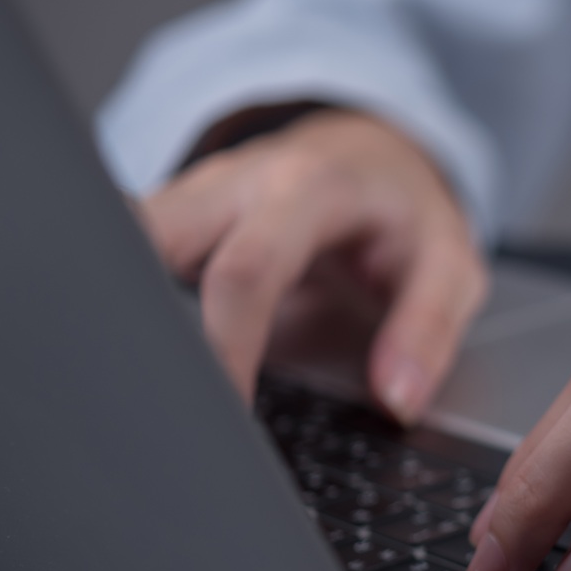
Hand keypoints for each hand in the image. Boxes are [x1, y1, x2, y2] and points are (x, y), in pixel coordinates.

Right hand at [141, 108, 485, 418]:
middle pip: (151, 243)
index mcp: (308, 190)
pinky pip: (125, 255)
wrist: (373, 156)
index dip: (225, 349)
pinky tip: (130, 354)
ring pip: (120, 242)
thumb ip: (428, 329)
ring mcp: (193, 195)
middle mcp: (236, 182)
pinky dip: (120, 302)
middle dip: (140, 322)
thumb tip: (397, 396)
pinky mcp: (170, 217)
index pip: (244, 273)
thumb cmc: (405, 215)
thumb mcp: (450, 264)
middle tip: (160, 405)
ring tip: (139, 385)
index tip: (227, 415)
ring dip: (120, 310)